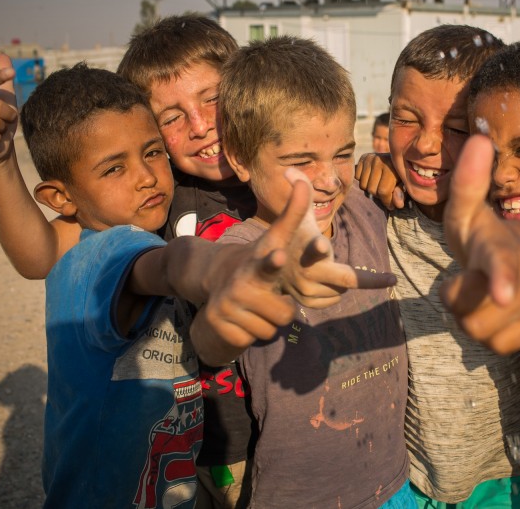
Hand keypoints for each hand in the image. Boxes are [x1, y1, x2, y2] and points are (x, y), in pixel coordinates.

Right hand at [191, 177, 313, 364]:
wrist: (216, 279)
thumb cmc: (258, 258)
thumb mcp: (275, 238)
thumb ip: (293, 212)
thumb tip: (303, 179)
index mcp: (259, 264)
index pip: (269, 262)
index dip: (274, 261)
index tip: (279, 257)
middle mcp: (241, 284)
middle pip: (285, 315)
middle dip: (283, 310)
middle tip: (269, 296)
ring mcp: (226, 307)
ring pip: (271, 331)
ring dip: (269, 322)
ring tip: (256, 305)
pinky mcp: (220, 328)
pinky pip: (254, 340)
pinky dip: (253, 333)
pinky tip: (243, 318)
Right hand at [278, 168, 394, 308]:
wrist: (266, 268)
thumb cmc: (289, 236)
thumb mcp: (293, 217)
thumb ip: (298, 194)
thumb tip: (290, 169)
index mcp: (307, 249)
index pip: (316, 248)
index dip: (319, 246)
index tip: (323, 244)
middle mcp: (308, 273)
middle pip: (345, 280)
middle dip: (368, 280)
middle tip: (391, 279)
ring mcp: (308, 292)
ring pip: (343, 289)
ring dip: (344, 279)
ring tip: (332, 267)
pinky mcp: (309, 303)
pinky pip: (334, 299)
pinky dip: (336, 290)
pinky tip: (328, 280)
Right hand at [355, 153, 404, 209]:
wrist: (399, 156)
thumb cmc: (401, 174)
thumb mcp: (404, 185)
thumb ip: (401, 195)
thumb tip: (397, 204)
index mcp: (391, 167)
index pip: (383, 191)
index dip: (387, 201)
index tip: (391, 205)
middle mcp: (378, 161)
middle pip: (371, 190)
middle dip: (379, 196)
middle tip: (385, 193)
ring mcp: (369, 158)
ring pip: (363, 186)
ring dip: (370, 190)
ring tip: (378, 186)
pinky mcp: (363, 158)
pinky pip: (357, 177)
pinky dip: (363, 181)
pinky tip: (372, 178)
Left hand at [441, 134, 519, 353]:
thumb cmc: (483, 234)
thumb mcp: (467, 210)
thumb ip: (468, 181)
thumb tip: (479, 138)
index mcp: (499, 247)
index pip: (501, 263)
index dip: (500, 278)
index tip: (501, 293)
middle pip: (473, 317)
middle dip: (458, 305)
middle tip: (463, 281)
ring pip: (484, 335)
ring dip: (471, 318)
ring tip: (478, 293)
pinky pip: (499, 347)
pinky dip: (489, 334)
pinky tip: (494, 312)